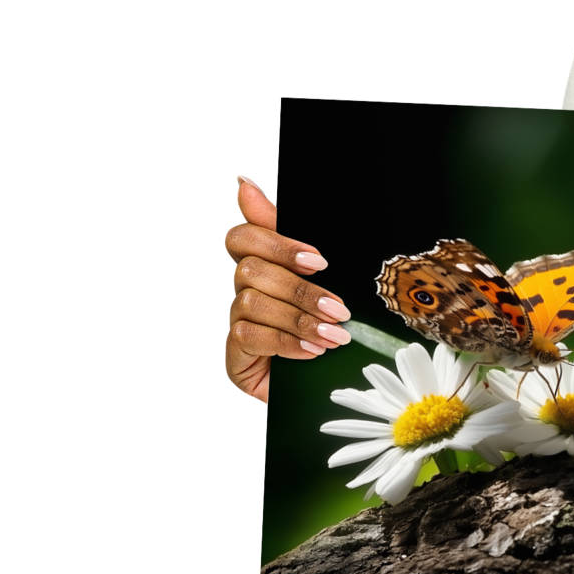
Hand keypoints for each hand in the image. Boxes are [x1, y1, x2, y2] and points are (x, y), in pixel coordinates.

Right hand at [224, 175, 352, 403]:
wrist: (317, 390)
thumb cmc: (322, 332)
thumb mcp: (323, 287)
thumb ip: (296, 244)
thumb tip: (245, 183)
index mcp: (261, 267)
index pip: (242, 236)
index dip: (274, 241)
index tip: (318, 260)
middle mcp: (242, 291)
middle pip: (251, 270)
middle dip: (300, 289)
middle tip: (339, 308)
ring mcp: (235, 321)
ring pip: (252, 303)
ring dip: (299, 319)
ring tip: (334, 336)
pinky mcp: (234, 353)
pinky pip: (250, 336)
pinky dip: (287, 342)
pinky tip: (312, 352)